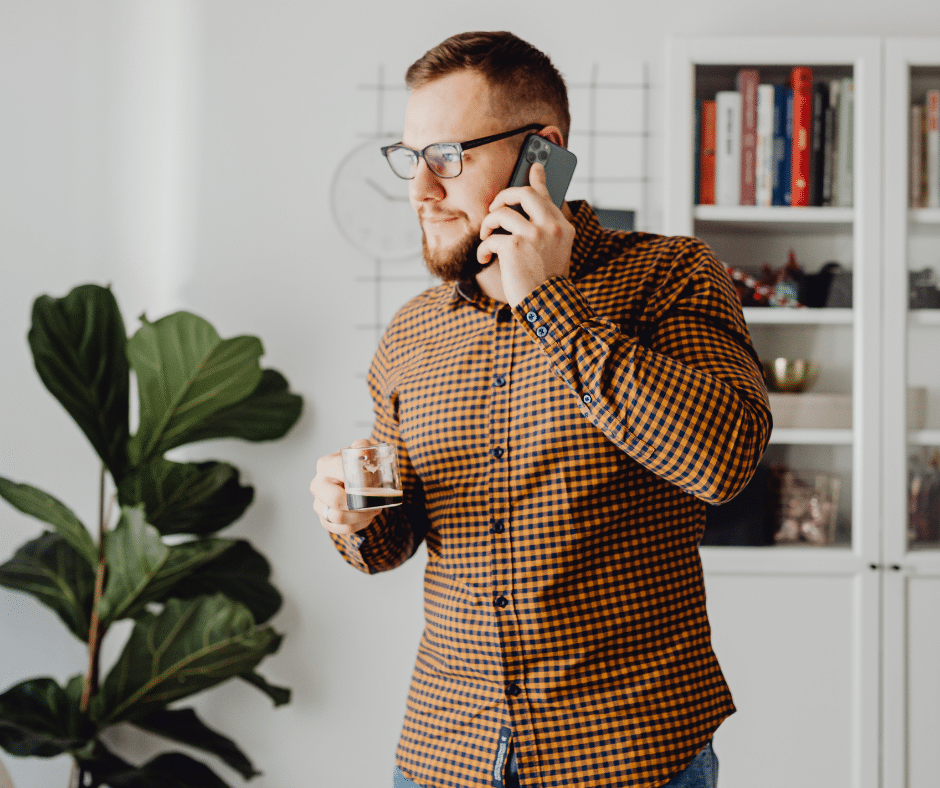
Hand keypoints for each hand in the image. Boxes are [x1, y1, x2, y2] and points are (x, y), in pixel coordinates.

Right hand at [310, 438, 380, 534]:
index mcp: (325, 465)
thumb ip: (363, 446)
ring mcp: (318, 503)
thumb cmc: (357, 464)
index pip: (340, 472)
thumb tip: (364, 451)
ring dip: (361, 517)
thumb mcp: (362, 450)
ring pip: (338, 518)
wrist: (352, 479)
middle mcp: (318, 484)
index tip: (375, 483)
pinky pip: (340, 530)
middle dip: (359, 504)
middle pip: (335, 500)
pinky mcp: (324, 519)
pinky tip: (366, 518)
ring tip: (374, 510)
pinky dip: (357, 526)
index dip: (360, 480)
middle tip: (375, 502)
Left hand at [477, 162, 574, 306]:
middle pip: (523, 193)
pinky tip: (485, 260)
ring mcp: (534, 234)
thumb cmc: (547, 283)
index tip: (534, 166)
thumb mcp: (555, 253)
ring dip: (488, 224)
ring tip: (486, 237)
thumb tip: (527, 214)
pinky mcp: (514, 247)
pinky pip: (491, 239)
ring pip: (502, 212)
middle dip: (503, 196)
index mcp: (563, 227)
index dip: (538, 178)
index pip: (547, 195)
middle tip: (495, 208)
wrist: (549, 307)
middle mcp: (551, 226)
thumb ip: (545, 231)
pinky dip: (483, 250)